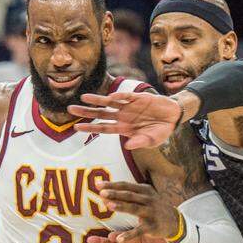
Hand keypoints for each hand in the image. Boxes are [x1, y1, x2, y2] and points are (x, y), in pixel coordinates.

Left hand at [69, 92, 185, 149]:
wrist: (173, 116)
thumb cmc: (160, 131)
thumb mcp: (151, 140)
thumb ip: (139, 142)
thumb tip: (127, 146)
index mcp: (123, 129)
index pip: (102, 128)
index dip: (89, 127)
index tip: (76, 127)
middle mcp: (122, 117)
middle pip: (100, 114)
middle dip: (85, 112)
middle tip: (69, 109)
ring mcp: (128, 107)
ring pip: (108, 103)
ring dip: (96, 100)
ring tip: (83, 97)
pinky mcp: (137, 98)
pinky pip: (125, 97)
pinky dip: (119, 97)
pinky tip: (110, 97)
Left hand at [96, 181, 180, 240]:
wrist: (174, 221)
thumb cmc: (153, 206)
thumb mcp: (145, 196)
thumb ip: (128, 193)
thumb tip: (106, 190)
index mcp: (144, 190)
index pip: (126, 186)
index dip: (113, 185)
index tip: (99, 185)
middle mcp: (148, 200)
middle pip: (129, 195)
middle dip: (115, 193)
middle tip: (102, 193)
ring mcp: (151, 213)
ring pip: (134, 209)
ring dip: (121, 206)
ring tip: (109, 205)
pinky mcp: (152, 227)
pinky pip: (139, 231)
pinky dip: (129, 235)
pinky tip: (119, 239)